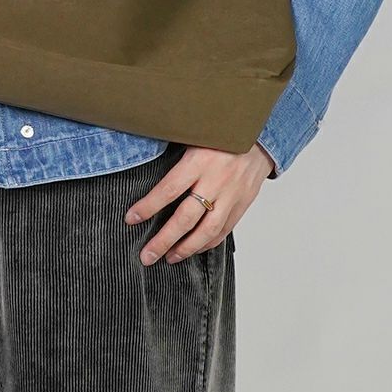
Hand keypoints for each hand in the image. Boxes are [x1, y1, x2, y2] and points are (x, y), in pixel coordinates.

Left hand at [124, 143, 274, 263]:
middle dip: (164, 239)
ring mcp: (232, 195)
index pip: (169, 189)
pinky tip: (194, 249)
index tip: (131, 218)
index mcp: (199, 161)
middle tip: (147, 255)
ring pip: (207, 230)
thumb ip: (175, 153)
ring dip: (186, 248)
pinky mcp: (243, 203)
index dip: (148, 206)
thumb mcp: (195, 135)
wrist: (260, 135)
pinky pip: (224, 229)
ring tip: (169, 258)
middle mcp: (216, 180)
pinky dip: (208, 243)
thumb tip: (144, 162)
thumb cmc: (221, 133)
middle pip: (186, 217)